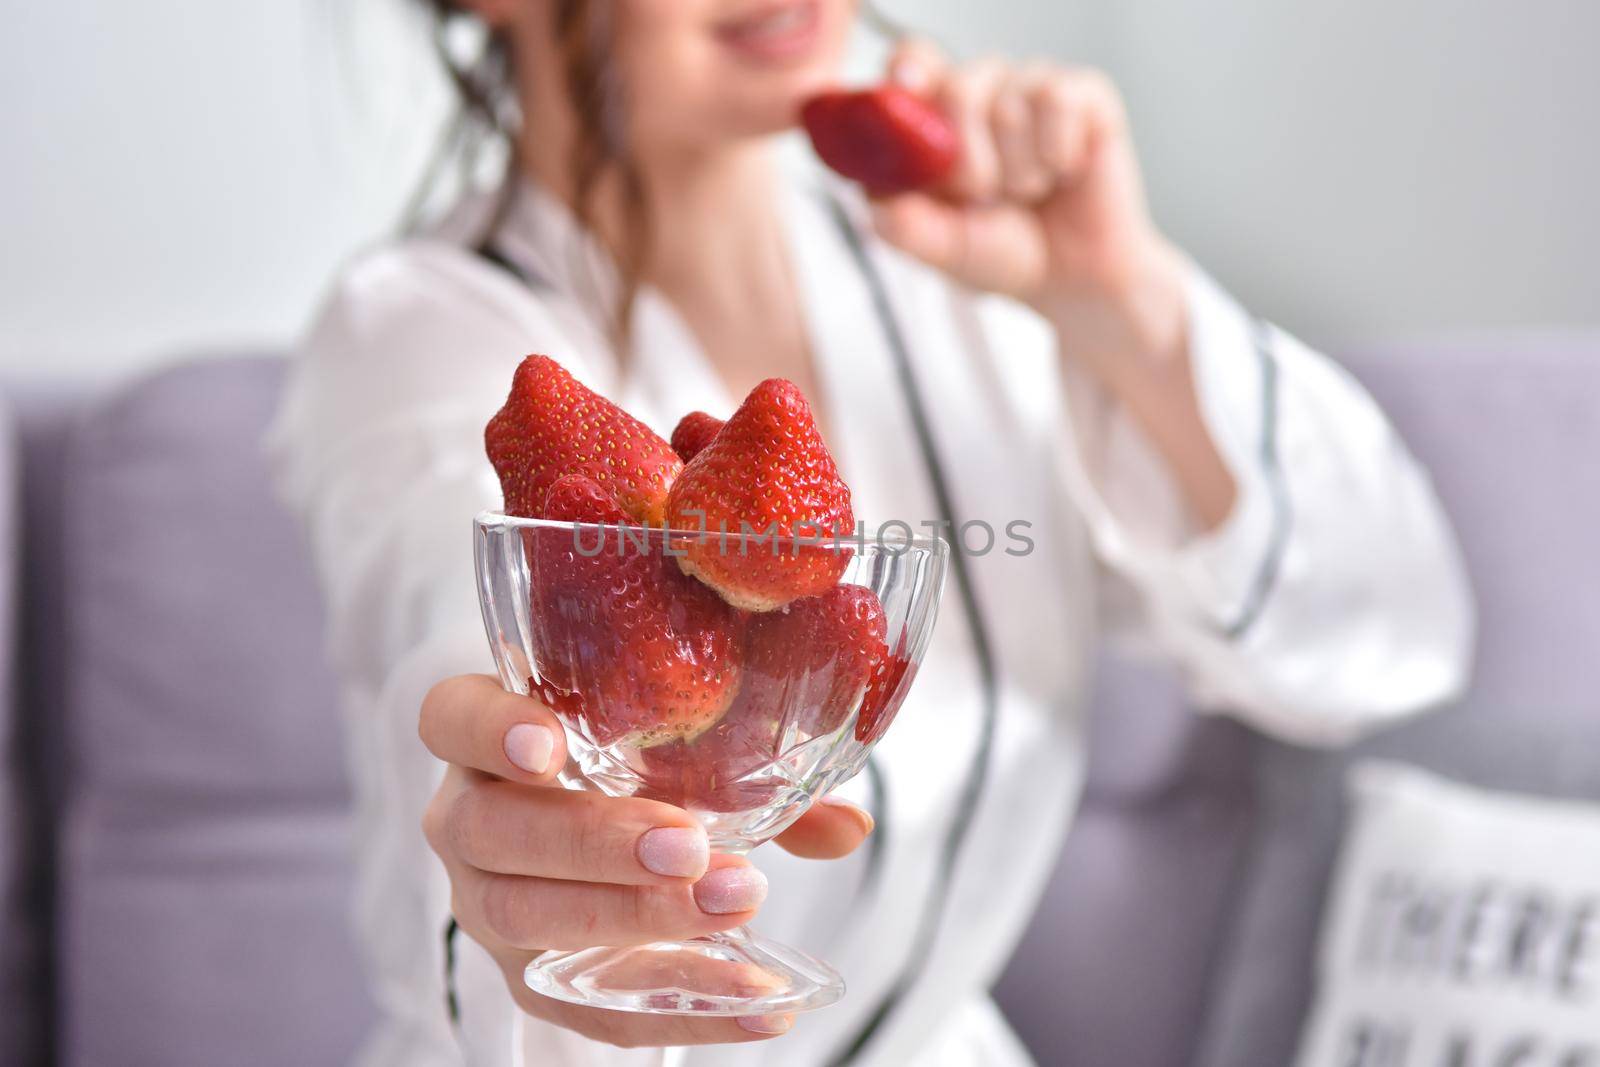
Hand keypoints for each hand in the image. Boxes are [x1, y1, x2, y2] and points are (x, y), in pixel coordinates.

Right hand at [419, 674, 873, 1046]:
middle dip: (595, 842)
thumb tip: (850, 826)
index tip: (551, 746)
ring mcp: (487, 903)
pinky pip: (585, 1004)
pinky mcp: (527, 976)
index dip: (491, 730)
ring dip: (634, 919)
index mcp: (488, 734)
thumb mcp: (679, 747)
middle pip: (496, 831)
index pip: (453, 718)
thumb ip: (751, 773)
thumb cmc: (627, 766)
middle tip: (690, 848)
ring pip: (527, 918)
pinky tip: (758, 1004)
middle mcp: (468, 818)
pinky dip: (677, 1006)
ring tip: (733, 910)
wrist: (583, 839)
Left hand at [869, 42, 1188, 380]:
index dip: (907, 77)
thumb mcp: (942, 249)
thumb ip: (906, 227)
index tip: (908, 97)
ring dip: (1016, 170)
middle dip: (966, 160)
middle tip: (983, 195)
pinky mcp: (1082, 94)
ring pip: (1008, 104)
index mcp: (933, 116)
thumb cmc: (1000, 252)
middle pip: (956, 88)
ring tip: (1027, 191)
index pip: (910, 63)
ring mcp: (1029, 87)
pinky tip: (1062, 171)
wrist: (1071, 279)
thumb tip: (878, 204)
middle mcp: (980, 91)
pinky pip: (1056, 100)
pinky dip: (1055, 151)